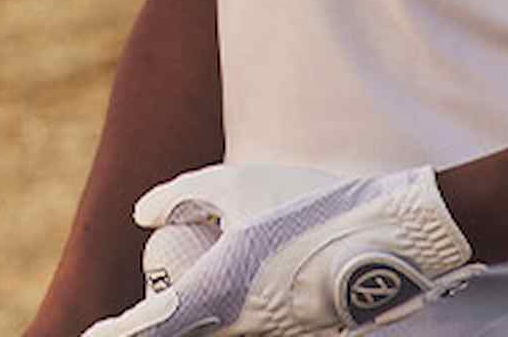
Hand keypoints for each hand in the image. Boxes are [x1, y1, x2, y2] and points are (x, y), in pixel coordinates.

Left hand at [80, 163, 482, 335]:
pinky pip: (255, 331)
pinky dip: (232, 319)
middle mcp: (245, 325)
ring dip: (196, 322)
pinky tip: (229, 293)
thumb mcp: (233, 184)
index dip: (120, 334)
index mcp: (221, 290)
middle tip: (128, 315)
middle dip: (156, 329)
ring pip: (220, 336)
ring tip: (177, 302)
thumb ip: (180, 198)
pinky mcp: (302, 336)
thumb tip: (141, 214)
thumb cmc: (304, 202)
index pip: (155, 325)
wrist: (387, 236)